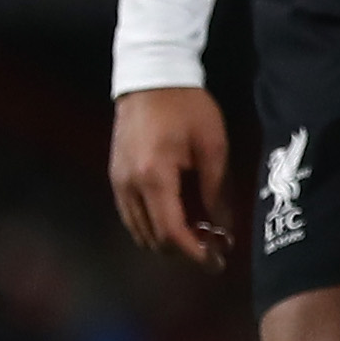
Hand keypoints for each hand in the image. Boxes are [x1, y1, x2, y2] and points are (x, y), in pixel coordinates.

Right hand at [109, 86, 232, 265]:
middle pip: (152, 238)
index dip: (193, 252)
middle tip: (213, 247)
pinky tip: (179, 216)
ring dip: (167, 239)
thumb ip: (217, 191)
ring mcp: (117, 181)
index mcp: (155, 177)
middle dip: (182, 249)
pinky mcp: (115, 176)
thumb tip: (224, 229)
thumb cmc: (189, 108)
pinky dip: (153, 223)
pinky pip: (132, 214)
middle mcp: (129, 185)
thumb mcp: (213, 147)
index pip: (170, 231)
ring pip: (138, 230)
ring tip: (200, 233)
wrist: (152, 79)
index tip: (215, 261)